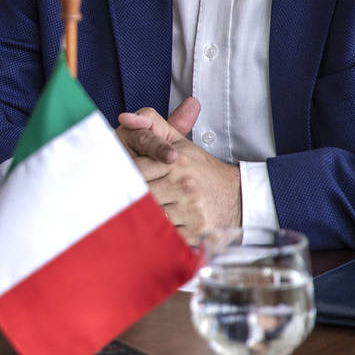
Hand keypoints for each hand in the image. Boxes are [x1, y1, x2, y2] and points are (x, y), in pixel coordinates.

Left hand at [117, 96, 241, 240]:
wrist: (238, 196)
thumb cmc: (201, 170)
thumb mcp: (179, 142)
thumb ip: (151, 123)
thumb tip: (124, 117)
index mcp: (177, 162)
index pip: (135, 171)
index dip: (124, 177)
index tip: (117, 181)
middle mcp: (185, 186)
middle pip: (140, 197)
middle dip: (131, 199)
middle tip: (124, 201)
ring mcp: (192, 212)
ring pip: (151, 219)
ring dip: (145, 218)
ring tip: (142, 215)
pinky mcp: (196, 233)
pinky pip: (166, 237)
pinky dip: (160, 235)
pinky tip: (159, 229)